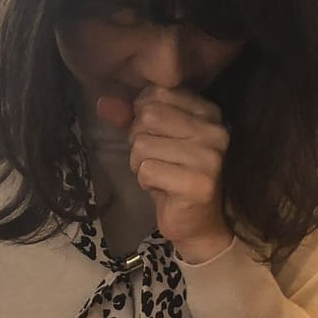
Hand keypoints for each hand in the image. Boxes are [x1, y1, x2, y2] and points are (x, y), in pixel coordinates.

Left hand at [98, 87, 232, 262]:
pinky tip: (162, 189)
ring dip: (140, 164)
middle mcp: (215, 130)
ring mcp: (210, 158)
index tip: (154, 135)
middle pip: (148, 116)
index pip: (158, 93)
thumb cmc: (175, 174)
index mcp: (209, 112)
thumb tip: (102, 102)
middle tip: (154, 159)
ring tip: (159, 175)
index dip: (142, 114)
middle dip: (138, 139)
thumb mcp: (152, 137)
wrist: (200, 224)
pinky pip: (147, 170)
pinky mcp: (199, 184)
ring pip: (143, 144)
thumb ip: (129, 116)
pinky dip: (145, 181)